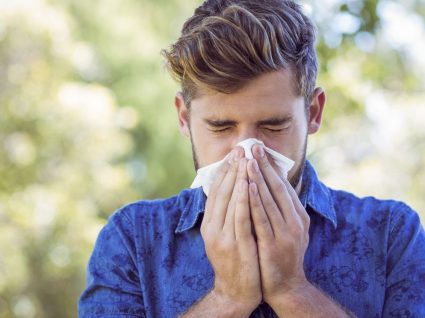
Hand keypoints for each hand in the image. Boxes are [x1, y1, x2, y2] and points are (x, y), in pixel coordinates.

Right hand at [200, 148, 261, 314]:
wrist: (235, 291)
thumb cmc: (233, 260)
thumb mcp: (223, 235)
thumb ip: (225, 215)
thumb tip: (231, 190)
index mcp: (209, 224)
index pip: (216, 191)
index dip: (225, 171)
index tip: (234, 153)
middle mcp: (212, 227)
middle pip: (222, 192)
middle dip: (232, 168)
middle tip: (240, 149)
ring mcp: (223, 236)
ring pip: (230, 201)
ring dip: (238, 178)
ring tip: (245, 159)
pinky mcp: (236, 245)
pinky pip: (240, 217)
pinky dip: (243, 199)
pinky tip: (248, 184)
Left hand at [246, 144, 309, 305]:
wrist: (286, 286)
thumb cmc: (281, 254)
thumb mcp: (286, 229)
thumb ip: (280, 209)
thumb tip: (268, 185)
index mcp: (298, 215)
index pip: (283, 185)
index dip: (270, 166)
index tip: (259, 150)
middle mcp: (295, 221)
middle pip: (278, 188)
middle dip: (264, 165)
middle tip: (253, 146)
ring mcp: (286, 233)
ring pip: (270, 200)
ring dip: (258, 178)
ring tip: (247, 160)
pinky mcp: (274, 244)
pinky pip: (262, 218)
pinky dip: (254, 200)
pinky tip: (246, 187)